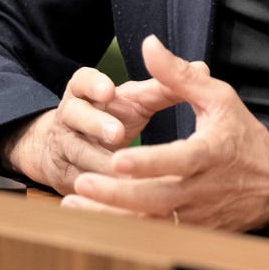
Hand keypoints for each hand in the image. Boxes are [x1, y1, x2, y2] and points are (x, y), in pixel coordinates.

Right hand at [0, 63, 176, 194]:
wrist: (71, 150)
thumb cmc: (113, 118)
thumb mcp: (134, 102)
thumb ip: (164, 88)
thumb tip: (203, 68)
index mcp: (85, 93)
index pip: (82, 81)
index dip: (93, 85)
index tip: (110, 91)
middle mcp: (70, 117)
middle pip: (75, 116)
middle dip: (96, 124)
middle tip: (118, 133)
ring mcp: (65, 147)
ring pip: (78, 154)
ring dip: (99, 163)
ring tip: (122, 173)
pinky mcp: (66, 178)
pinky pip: (79, 186)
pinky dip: (98, 193)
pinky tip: (120, 201)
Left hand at [62, 35, 268, 231]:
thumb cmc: (242, 135)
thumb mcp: (219, 98)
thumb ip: (179, 75)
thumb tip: (148, 44)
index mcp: (210, 153)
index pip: (178, 161)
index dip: (149, 163)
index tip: (119, 160)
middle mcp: (201, 189)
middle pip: (156, 199)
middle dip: (117, 195)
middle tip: (82, 182)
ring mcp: (195, 215)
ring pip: (150, 222)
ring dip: (110, 216)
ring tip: (74, 204)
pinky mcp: (191, 230)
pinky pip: (153, 233)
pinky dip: (124, 229)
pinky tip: (92, 219)